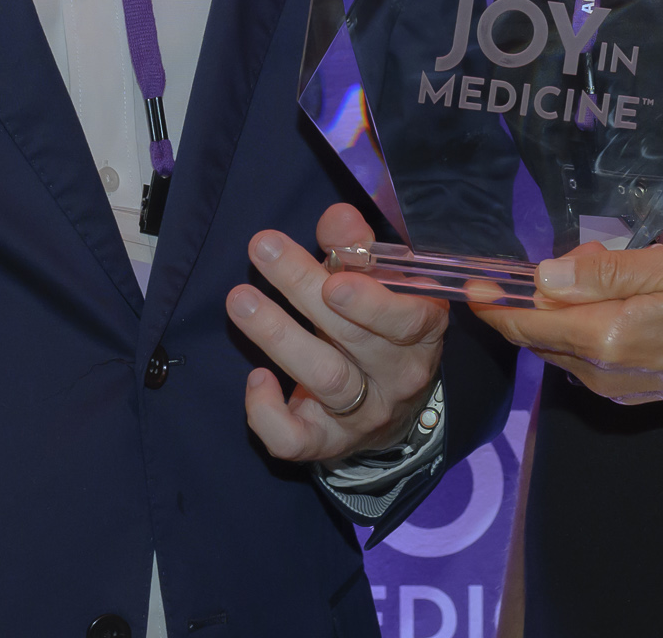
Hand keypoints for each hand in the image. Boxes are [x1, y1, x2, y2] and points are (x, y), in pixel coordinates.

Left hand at [226, 204, 448, 461]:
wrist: (392, 405)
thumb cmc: (382, 324)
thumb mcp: (383, 282)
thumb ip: (359, 248)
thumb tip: (337, 218)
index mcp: (422, 331)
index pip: (406, 319)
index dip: (370, 302)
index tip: (332, 279)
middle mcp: (399, 376)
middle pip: (351, 337)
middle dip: (302, 288)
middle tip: (263, 248)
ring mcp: (364, 415)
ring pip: (323, 378)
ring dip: (278, 335)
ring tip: (240, 299)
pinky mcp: (328, 443)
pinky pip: (295, 439)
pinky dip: (268, 412)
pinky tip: (256, 377)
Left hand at [471, 240, 662, 405]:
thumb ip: (609, 272)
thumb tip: (546, 276)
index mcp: (613, 338)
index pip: (530, 325)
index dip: (495, 304)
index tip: (471, 281)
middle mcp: (610, 373)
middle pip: (544, 337)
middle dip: (531, 300)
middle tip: (546, 258)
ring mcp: (628, 387)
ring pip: (568, 348)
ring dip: (562, 312)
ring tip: (585, 268)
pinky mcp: (647, 390)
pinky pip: (595, 359)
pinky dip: (586, 328)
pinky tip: (612, 298)